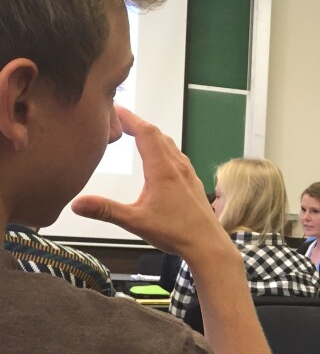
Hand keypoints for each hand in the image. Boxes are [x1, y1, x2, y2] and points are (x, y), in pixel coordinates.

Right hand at [71, 106, 229, 260]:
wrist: (208, 245)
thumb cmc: (175, 233)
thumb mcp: (136, 222)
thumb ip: (106, 211)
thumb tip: (76, 204)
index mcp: (163, 169)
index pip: (145, 132)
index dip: (129, 118)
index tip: (114, 108)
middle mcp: (177, 166)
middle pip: (157, 134)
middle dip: (137, 123)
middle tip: (119, 118)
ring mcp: (188, 174)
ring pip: (169, 145)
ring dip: (152, 135)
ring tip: (135, 133)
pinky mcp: (192, 183)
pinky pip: (177, 157)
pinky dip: (163, 148)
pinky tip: (159, 158)